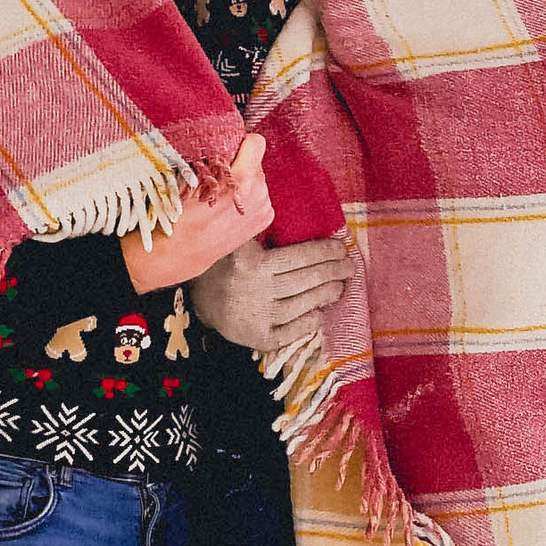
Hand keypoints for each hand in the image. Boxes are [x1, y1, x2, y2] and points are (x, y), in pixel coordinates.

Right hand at [123, 133, 270, 294]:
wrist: (183, 251)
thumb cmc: (181, 216)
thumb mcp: (191, 178)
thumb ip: (213, 157)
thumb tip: (220, 139)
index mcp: (241, 180)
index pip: (257, 143)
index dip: (241, 143)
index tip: (231, 147)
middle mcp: (258, 193)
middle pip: (256, 162)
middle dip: (240, 164)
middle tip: (219, 177)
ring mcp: (264, 207)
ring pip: (258, 179)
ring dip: (244, 182)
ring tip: (222, 197)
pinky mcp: (265, 218)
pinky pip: (260, 196)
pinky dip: (248, 198)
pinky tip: (230, 208)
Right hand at [190, 227, 353, 352]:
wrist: (196, 297)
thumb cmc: (222, 263)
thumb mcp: (237, 240)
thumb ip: (260, 226)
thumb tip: (291, 207)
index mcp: (253, 263)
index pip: (300, 257)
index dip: (325, 252)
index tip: (341, 248)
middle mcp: (256, 290)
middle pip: (305, 280)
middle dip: (333, 272)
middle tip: (349, 267)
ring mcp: (256, 316)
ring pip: (301, 305)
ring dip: (326, 295)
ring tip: (340, 287)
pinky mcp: (256, 337)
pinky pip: (289, 332)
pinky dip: (307, 323)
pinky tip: (319, 314)